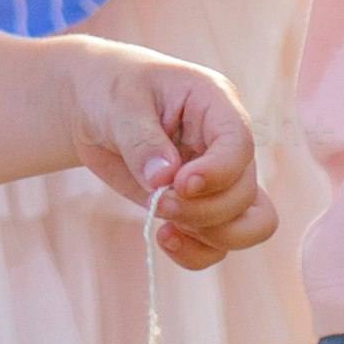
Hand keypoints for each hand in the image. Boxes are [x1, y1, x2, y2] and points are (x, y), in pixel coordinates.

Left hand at [76, 50, 273, 268]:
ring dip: (207, 234)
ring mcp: (217, 179)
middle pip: (245, 193)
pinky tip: (164, 238)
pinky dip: (196, 252)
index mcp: (216, 104)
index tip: (180, 185)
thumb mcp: (119, 103)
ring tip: (164, 225)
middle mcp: (226, 145)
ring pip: (248, 224)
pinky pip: (218, 245)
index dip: (217, 173)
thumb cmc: (112, 91)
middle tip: (158, 202)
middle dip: (203, 210)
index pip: (239, 146)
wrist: (95, 107)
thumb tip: (163, 179)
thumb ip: (141, 140)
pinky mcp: (199, 207)